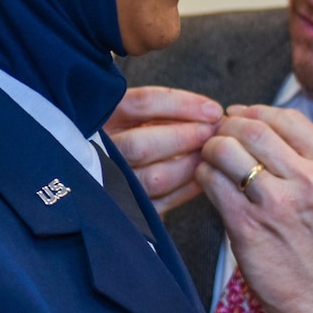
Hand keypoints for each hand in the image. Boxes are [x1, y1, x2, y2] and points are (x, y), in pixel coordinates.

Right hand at [106, 86, 221, 213]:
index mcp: (101, 116)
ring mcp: (111, 181)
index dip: (182, 105)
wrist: (99, 174)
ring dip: (189, 165)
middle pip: (142, 145)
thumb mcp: (134, 113)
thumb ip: (163, 110)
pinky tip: (203, 176)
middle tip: (214, 132)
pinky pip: (160, 202)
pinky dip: (187, 189)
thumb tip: (210, 113)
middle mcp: (99, 149)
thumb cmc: (128, 133)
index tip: (214, 110)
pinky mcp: (126, 208)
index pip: (142, 104)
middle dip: (185, 137)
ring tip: (211, 154)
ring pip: (154, 178)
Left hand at [194, 104, 312, 312]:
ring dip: (211, 149)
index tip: (240, 117)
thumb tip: (259, 123)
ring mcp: (278, 203)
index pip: (287, 117)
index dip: (255, 111)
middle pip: (254, 128)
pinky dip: (203, 176)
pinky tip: (209, 183)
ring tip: (212, 160)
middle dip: (228, 127)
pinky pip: (213, 183)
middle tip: (219, 136)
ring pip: (227, 150)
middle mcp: (310, 180)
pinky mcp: (248, 226)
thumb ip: (307, 158)